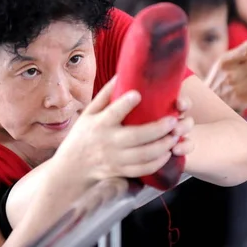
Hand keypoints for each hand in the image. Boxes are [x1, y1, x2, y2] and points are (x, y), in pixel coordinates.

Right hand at [54, 76, 193, 182]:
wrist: (72, 167)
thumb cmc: (83, 134)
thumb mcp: (89, 113)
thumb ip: (105, 95)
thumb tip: (121, 75)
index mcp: (99, 124)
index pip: (113, 113)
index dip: (126, 103)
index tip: (138, 94)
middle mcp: (108, 142)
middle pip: (136, 136)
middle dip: (158, 128)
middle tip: (173, 120)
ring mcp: (115, 159)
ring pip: (143, 155)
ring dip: (162, 146)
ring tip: (175, 136)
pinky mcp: (120, 171)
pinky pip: (142, 169)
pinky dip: (157, 162)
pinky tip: (167, 152)